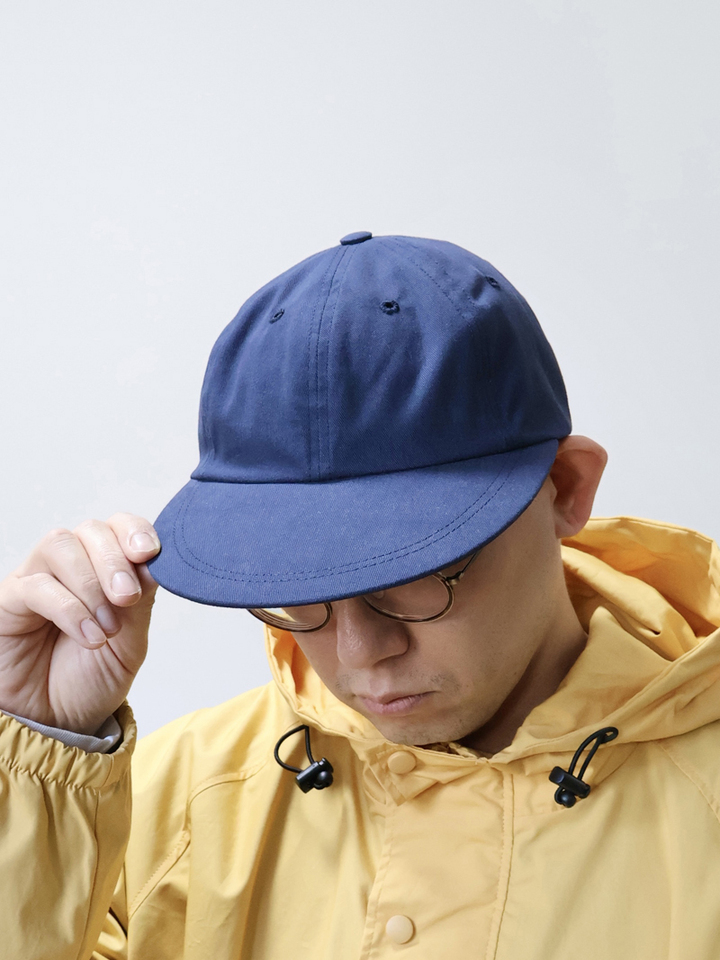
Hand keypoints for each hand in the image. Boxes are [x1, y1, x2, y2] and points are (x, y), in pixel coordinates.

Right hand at [0, 514, 159, 735]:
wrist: (55, 723)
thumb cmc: (90, 679)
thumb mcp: (130, 643)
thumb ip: (141, 602)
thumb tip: (154, 563)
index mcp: (105, 568)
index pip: (119, 526)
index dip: (135, 531)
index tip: (150, 553)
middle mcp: (71, 565)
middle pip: (92, 531)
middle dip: (115, 561)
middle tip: (127, 599)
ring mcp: (39, 578)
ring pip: (61, 545)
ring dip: (91, 583)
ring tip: (107, 627)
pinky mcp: (10, 599)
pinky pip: (37, 586)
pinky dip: (69, 609)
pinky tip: (89, 636)